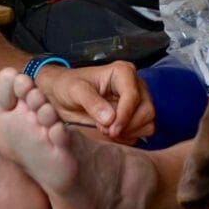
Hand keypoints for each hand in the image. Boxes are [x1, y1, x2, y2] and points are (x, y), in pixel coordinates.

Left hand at [35, 61, 154, 143]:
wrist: (61, 95)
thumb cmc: (67, 86)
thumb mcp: (74, 90)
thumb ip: (91, 102)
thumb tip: (110, 119)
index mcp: (123, 72)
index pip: (133, 96)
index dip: (124, 116)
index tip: (110, 129)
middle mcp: (135, 85)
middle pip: (147, 110)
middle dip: (127, 125)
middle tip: (105, 130)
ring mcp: (137, 101)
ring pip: (147, 122)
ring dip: (128, 132)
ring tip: (106, 130)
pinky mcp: (135, 115)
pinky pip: (142, 131)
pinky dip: (128, 136)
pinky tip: (111, 132)